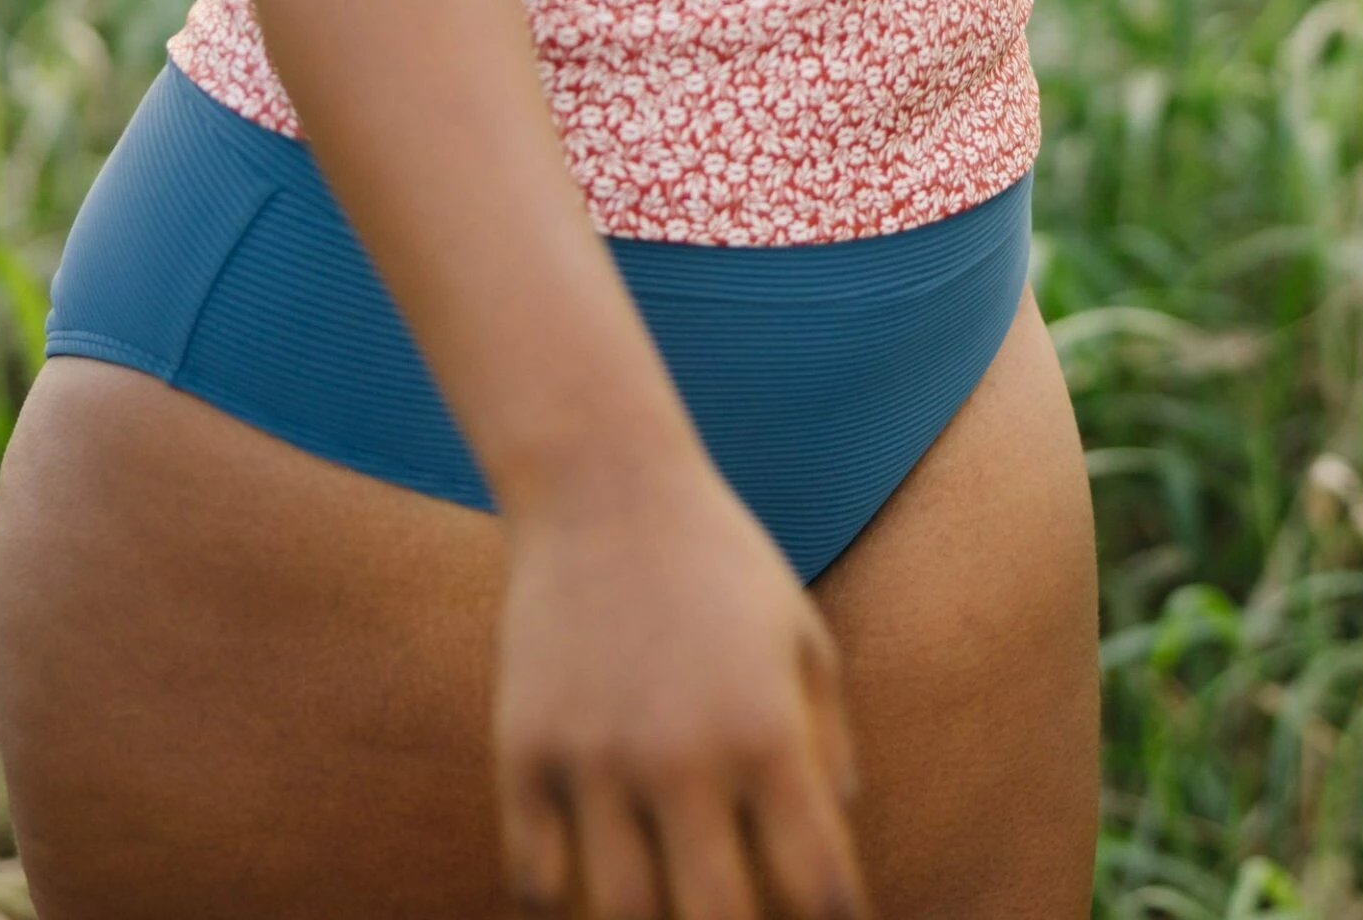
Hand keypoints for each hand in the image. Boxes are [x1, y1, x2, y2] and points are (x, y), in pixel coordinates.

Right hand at [495, 454, 869, 918]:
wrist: (604, 485)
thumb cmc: (719, 558)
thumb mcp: (800, 630)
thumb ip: (828, 735)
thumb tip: (838, 822)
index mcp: (767, 731)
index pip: (817, 882)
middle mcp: (684, 758)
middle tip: (732, 913)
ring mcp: (597, 760)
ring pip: (620, 915)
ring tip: (663, 901)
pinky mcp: (524, 752)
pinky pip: (536, 878)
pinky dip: (559, 899)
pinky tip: (581, 883)